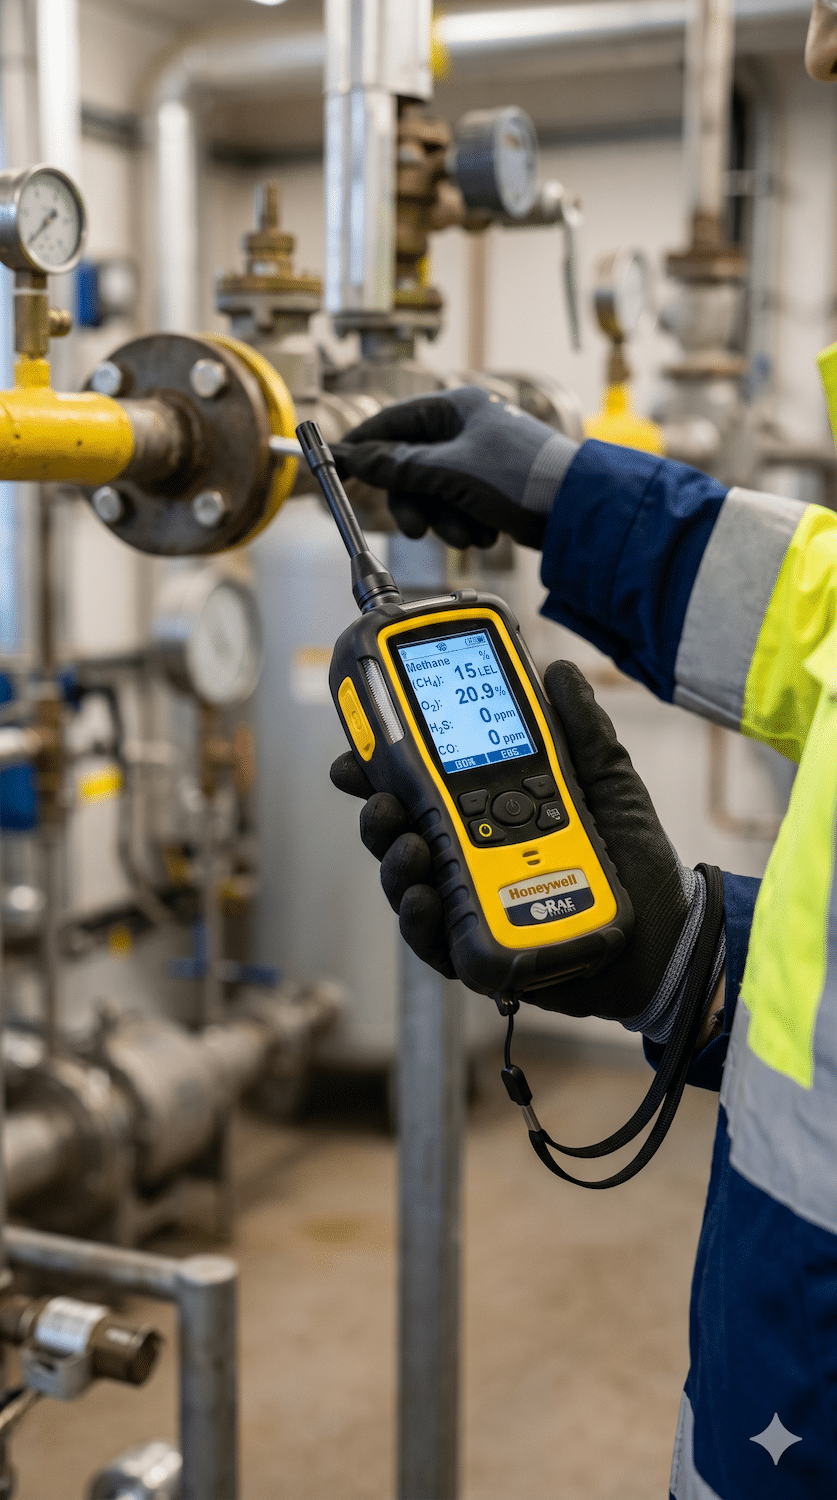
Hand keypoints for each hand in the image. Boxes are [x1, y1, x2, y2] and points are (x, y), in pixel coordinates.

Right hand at [331, 661, 723, 1033]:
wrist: (672, 934)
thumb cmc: (636, 860)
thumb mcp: (609, 782)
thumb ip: (581, 729)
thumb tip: (559, 670)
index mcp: (487, 813)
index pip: (421, 788)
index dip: (381, 770)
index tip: (357, 754)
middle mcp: (470, 858)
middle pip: (401, 835)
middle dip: (378, 816)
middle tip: (382, 800)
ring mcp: (473, 906)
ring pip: (408, 885)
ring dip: (395, 864)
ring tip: (411, 847)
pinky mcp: (482, 953)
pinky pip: (435, 942)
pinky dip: (422, 921)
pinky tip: (426, 899)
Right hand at [332, 385, 577, 550]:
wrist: (579, 510)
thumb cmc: (521, 478)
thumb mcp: (451, 473)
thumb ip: (401, 467)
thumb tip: (360, 459)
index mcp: (457, 407)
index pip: (393, 421)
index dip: (365, 447)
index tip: (339, 468)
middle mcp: (468, 428)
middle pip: (412, 466)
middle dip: (416, 503)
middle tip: (416, 528)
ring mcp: (482, 458)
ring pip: (435, 492)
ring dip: (445, 520)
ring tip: (469, 533)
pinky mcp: (495, 488)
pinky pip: (460, 507)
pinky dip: (467, 524)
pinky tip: (487, 532)